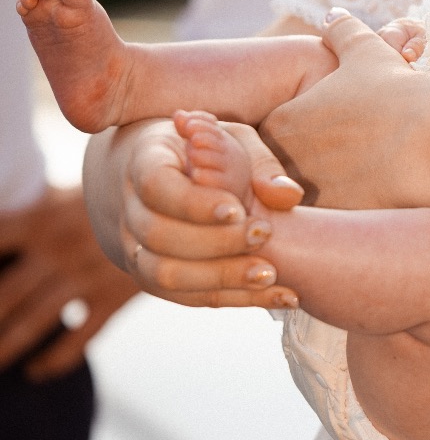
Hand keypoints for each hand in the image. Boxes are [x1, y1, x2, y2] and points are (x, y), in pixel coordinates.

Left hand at [0, 185, 136, 379]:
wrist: (176, 199)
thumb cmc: (116, 191)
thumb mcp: (68, 192)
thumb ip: (35, 210)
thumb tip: (7, 220)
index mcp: (40, 219)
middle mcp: (57, 249)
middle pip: (4, 294)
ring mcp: (84, 276)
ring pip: (34, 321)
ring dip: (6, 347)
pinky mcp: (112, 297)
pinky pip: (78, 337)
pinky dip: (55, 359)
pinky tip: (37, 371)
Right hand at [108, 117, 303, 308]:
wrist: (167, 179)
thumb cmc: (208, 152)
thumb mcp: (234, 139)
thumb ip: (261, 162)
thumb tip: (288, 195)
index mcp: (145, 161)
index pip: (156, 187)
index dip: (194, 204)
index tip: (238, 209)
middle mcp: (130, 208)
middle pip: (159, 236)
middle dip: (215, 243)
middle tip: (263, 234)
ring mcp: (136, 248)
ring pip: (165, 275)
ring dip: (222, 278)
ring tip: (270, 274)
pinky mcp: (154, 278)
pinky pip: (188, 297)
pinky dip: (237, 299)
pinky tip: (281, 295)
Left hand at [264, 12, 421, 208]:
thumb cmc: (398, 93)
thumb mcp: (367, 51)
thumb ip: (343, 31)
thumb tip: (333, 13)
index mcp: (281, 122)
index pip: (267, 138)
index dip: (296, 139)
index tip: (329, 138)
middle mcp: (281, 164)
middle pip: (277, 174)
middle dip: (300, 173)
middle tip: (344, 166)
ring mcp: (303, 199)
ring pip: (298, 204)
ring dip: (318, 199)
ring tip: (358, 189)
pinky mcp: (329, 225)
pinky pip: (323, 229)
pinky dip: (338, 222)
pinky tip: (369, 209)